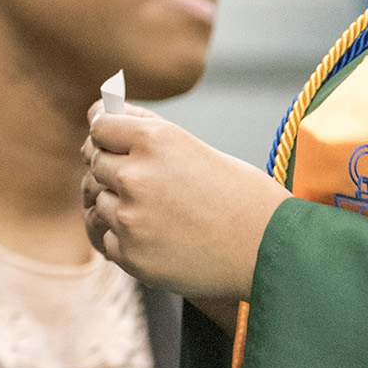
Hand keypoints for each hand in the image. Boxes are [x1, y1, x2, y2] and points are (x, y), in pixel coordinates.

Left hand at [80, 104, 289, 303]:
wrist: (274, 252)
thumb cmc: (242, 195)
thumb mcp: (194, 147)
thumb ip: (146, 131)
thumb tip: (103, 113)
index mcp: (154, 140)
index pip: (98, 126)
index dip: (105, 133)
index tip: (109, 140)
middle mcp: (135, 175)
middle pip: (94, 163)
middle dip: (110, 168)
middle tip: (136, 180)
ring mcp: (129, 217)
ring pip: (98, 201)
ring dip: (117, 205)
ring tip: (154, 212)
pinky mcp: (130, 253)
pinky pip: (107, 237)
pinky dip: (123, 238)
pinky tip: (153, 237)